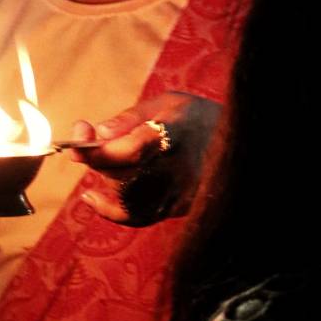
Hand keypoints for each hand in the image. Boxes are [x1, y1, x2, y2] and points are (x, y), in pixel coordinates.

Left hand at [69, 91, 221, 225]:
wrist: (242, 143)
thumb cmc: (196, 118)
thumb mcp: (167, 103)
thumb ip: (129, 118)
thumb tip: (96, 133)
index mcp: (174, 135)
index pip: (126, 149)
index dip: (95, 147)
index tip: (78, 133)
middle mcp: (177, 168)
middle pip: (121, 172)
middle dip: (96, 157)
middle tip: (86, 143)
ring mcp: (178, 193)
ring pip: (125, 195)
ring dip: (105, 177)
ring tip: (106, 159)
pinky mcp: (178, 209)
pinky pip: (137, 217)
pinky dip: (109, 210)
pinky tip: (91, 197)